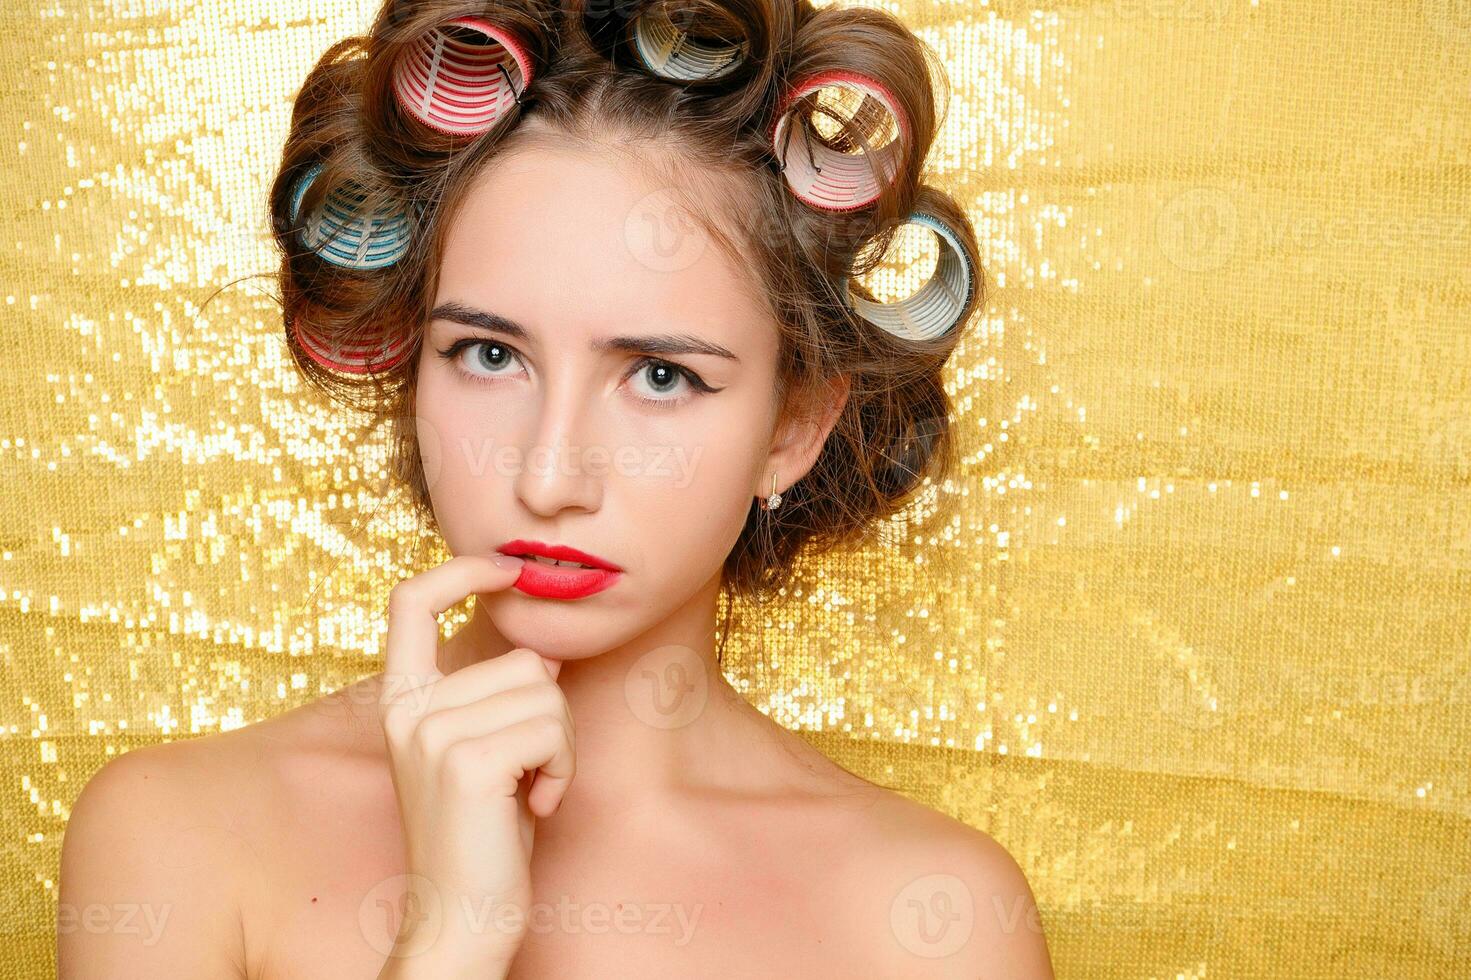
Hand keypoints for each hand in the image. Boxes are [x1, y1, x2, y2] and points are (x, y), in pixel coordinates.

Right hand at [375, 554, 575, 968]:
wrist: (462, 916)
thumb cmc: (484, 836)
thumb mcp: (484, 749)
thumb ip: (498, 694)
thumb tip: (543, 651)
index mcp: (402, 702)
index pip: (410, 602)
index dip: (461, 570)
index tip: (507, 570)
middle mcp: (408, 711)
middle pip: (523, 659)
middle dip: (551, 713)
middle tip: (530, 770)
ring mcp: (433, 734)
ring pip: (546, 693)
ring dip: (560, 744)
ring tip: (529, 789)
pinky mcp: (467, 762)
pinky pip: (552, 728)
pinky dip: (562, 767)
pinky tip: (536, 804)